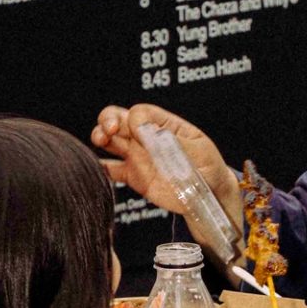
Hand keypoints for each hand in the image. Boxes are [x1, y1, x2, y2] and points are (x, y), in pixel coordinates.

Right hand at [91, 102, 241, 225]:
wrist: (210, 195)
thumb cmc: (209, 166)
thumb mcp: (198, 149)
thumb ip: (171, 139)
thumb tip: (144, 126)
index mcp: (163, 125)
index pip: (140, 113)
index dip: (133, 118)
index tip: (136, 129)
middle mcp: (146, 137)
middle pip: (118, 119)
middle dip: (108, 120)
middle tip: (108, 132)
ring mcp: (137, 156)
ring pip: (110, 140)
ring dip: (100, 137)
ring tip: (101, 142)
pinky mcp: (133, 176)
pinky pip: (111, 170)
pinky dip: (100, 168)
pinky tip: (96, 167)